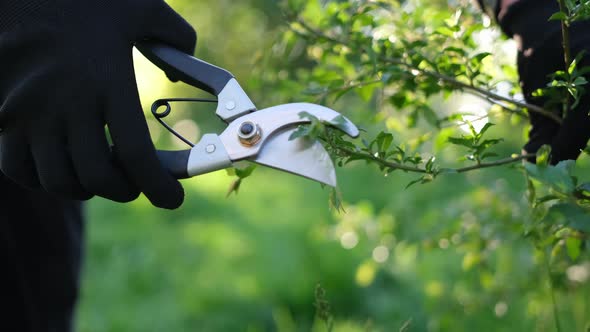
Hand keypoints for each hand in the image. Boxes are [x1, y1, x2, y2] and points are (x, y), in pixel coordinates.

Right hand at [0, 0, 195, 208]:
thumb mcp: (140, 7)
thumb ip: (175, 36)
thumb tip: (186, 67)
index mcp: (108, 82)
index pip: (136, 155)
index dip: (158, 186)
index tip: (172, 199)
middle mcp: (68, 105)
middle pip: (97, 177)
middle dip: (124, 190)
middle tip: (135, 185)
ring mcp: (30, 113)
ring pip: (57, 180)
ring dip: (86, 189)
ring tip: (101, 177)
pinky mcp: (3, 115)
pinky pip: (17, 168)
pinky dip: (42, 179)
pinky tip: (61, 166)